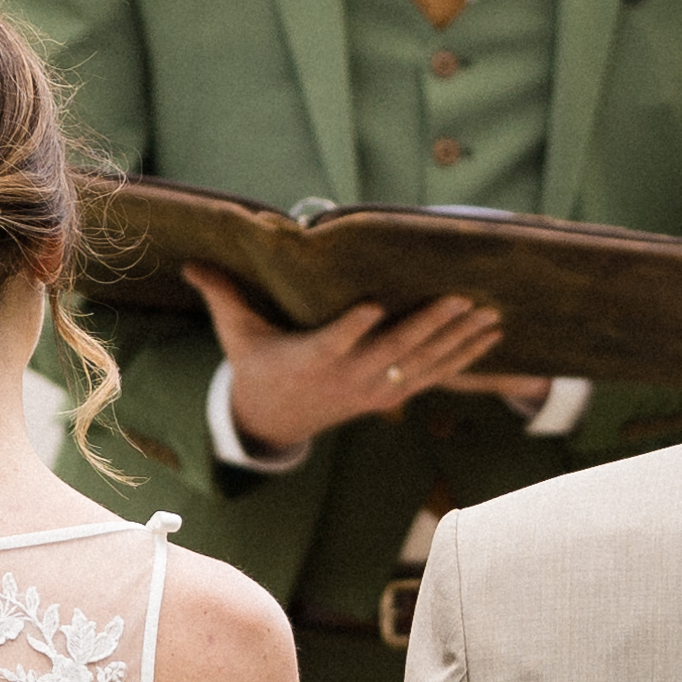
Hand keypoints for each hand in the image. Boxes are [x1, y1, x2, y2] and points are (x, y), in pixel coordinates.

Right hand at [189, 265, 505, 447]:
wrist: (275, 420)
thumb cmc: (257, 365)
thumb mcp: (235, 334)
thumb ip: (222, 295)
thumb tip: (191, 261)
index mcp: (307, 360)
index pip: (331, 344)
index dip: (352, 328)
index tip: (372, 305)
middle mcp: (346, 378)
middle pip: (392, 354)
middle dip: (429, 326)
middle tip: (460, 298)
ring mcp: (373, 390)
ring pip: (421, 366)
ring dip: (457, 340)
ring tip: (490, 313)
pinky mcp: (390, 395)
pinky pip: (433, 377)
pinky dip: (463, 357)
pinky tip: (489, 335)